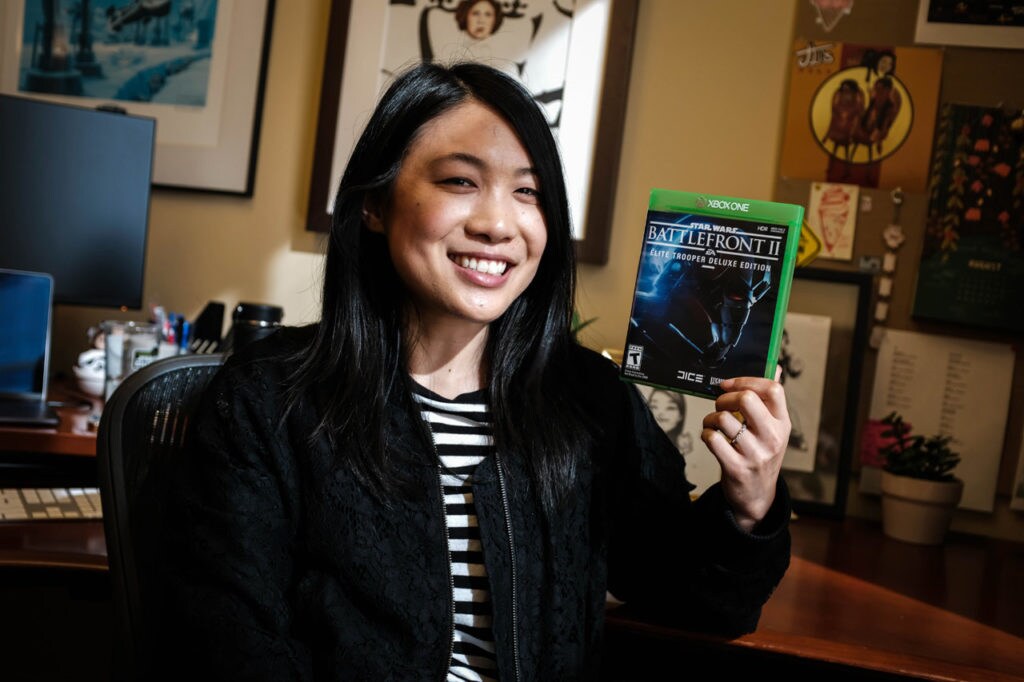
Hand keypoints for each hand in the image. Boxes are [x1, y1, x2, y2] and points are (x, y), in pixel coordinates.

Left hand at [700, 372, 789, 531]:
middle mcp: (772, 438)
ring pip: (723, 418)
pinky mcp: (736, 467)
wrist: (757, 497)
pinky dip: (706, 434)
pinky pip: (712, 439)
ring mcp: (755, 454)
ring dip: (711, 418)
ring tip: (714, 424)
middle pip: (746, 399)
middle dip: (725, 398)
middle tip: (721, 406)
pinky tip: (711, 438)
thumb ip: (770, 400)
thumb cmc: (761, 455)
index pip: (773, 389)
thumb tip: (774, 366)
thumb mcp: (773, 429)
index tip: (729, 385)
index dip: (746, 380)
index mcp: (782, 424)